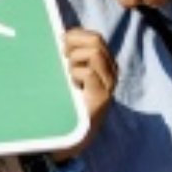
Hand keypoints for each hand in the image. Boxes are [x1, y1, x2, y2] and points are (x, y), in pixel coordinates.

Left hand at [57, 26, 116, 153]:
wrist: (72, 136)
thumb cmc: (69, 103)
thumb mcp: (71, 74)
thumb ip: (71, 57)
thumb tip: (61, 36)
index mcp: (105, 64)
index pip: (95, 37)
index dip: (76, 35)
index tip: (60, 43)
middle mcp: (111, 72)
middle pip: (96, 40)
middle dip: (74, 43)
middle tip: (63, 56)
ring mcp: (108, 85)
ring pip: (94, 53)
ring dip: (75, 59)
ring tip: (69, 74)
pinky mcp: (102, 97)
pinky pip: (88, 72)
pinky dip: (75, 74)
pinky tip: (72, 86)